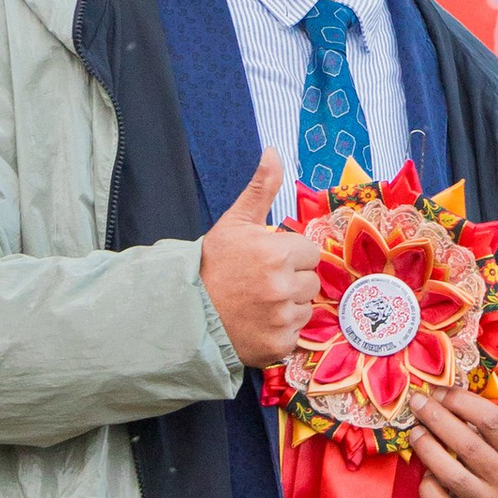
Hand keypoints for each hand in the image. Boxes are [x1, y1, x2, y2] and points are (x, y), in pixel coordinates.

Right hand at [199, 152, 318, 368]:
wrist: (185, 310)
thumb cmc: (212, 264)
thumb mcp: (235, 222)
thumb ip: (261, 188)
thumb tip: (274, 151)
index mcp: (277, 253)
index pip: (310, 253)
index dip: (290, 256)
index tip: (267, 261)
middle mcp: (283, 287)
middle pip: (311, 282)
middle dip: (291, 281)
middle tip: (260, 283)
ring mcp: (281, 319)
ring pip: (305, 308)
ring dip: (288, 306)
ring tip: (257, 303)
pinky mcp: (278, 345)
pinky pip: (295, 334)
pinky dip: (280, 331)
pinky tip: (257, 323)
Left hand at [409, 383, 497, 497]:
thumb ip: (477, 420)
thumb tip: (437, 395)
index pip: (491, 420)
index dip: (460, 402)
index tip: (438, 391)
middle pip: (468, 445)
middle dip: (437, 419)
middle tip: (418, 404)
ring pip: (452, 475)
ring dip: (428, 449)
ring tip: (416, 433)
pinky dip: (428, 485)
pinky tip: (426, 472)